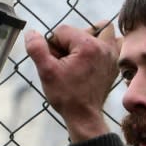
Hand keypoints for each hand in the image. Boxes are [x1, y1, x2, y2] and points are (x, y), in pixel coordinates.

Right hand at [24, 21, 120, 141]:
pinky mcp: (114, 63)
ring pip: (102, 31)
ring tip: (80, 56)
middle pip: (81, 29)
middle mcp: (103, 46)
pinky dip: (102, 46)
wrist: (85, 116)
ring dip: (90, 38)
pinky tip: (92, 60)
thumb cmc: (66, 96)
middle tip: (66, 61)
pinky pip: (113, 44)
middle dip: (70, 42)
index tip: (55, 63)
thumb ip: (37, 49)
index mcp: (87, 45)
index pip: (62, 31)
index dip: (53, 46)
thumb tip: (31, 33)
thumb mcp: (46, 72)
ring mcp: (112, 55)